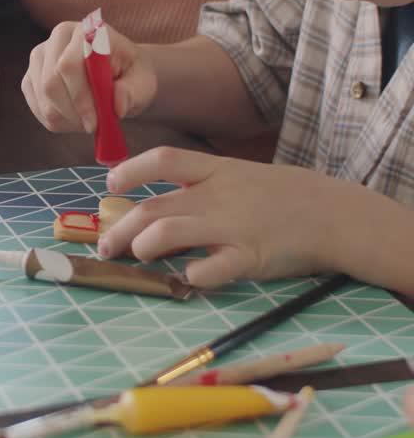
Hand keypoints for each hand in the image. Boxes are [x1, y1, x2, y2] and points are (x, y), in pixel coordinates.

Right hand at [21, 21, 157, 133]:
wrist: (120, 75)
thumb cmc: (132, 76)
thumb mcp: (142, 83)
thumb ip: (132, 92)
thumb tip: (118, 105)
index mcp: (85, 32)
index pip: (68, 65)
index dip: (79, 98)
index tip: (95, 123)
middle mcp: (56, 40)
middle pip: (50, 83)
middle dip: (72, 113)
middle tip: (93, 127)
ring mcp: (40, 59)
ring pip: (42, 99)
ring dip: (66, 119)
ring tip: (89, 121)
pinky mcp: (31, 78)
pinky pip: (37, 108)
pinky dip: (57, 121)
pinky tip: (76, 119)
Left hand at [97, 146, 342, 286]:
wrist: (331, 213)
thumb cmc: (278, 196)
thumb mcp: (238, 177)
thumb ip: (199, 188)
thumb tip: (152, 208)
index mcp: (215, 170)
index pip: (163, 160)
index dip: (130, 170)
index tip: (109, 185)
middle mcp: (217, 195)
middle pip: (152, 208)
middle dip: (119, 229)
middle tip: (106, 247)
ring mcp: (232, 225)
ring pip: (167, 232)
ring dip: (143, 246)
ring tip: (139, 256)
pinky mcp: (249, 257)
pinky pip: (210, 268)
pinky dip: (190, 275)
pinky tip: (186, 277)